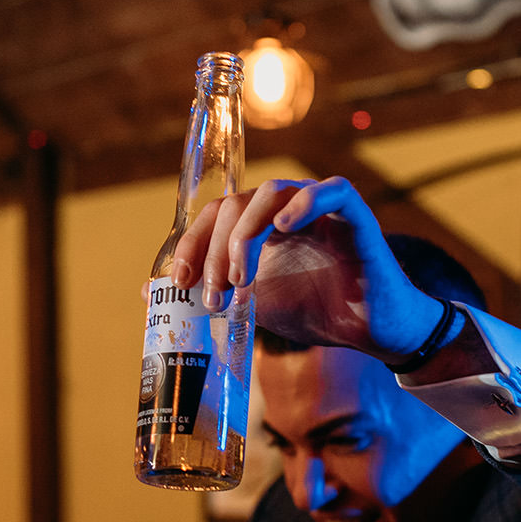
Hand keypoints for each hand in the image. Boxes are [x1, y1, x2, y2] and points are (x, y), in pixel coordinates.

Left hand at [171, 177, 442, 362]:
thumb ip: (208, 292)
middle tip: (213, 294)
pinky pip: (332, 190)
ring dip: (246, 235)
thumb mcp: (251, 305)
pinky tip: (283, 227)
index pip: (215, 215)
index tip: (181, 282)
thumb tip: (149, 292)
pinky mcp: (355, 215)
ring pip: (272, 193)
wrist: (372, 332)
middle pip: (236, 204)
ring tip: (242, 280)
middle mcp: (286, 209)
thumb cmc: (317, 312)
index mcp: (260, 226)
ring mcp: (321, 208)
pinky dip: (305, 201)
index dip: (193, 244)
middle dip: (215, 250)